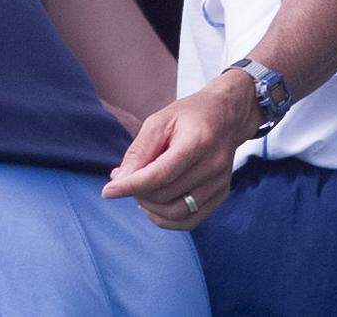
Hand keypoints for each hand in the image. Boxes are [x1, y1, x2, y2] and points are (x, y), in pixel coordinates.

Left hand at [101, 71, 260, 228]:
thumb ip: (140, 150)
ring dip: (150, 208)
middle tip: (128, 179)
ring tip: (142, 191)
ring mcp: (220, 182)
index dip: (131, 186)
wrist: (227, 114)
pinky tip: (157, 204)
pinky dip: (166, 219)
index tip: (108, 191)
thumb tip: (119, 181)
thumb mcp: (161, 120)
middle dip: (138, 192)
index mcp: (198, 140)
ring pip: (175, 213)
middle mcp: (214, 165)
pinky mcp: (222, 194)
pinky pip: (189, 221)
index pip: (160, 174)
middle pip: (165, 195)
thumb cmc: (190, 114)